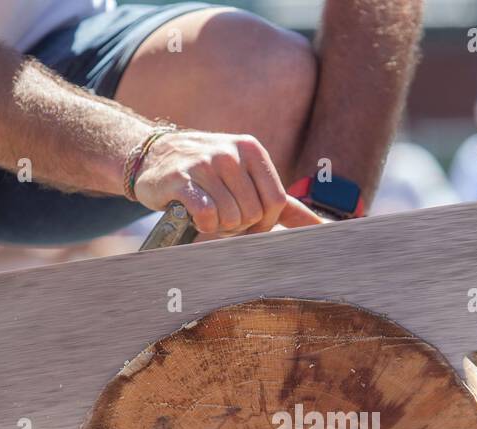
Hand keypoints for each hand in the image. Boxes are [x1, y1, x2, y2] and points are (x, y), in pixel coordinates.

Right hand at [131, 130, 323, 235]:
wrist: (154, 158)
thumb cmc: (208, 174)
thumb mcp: (247, 178)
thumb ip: (285, 205)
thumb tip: (322, 229)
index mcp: (252, 150)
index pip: (276, 203)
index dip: (263, 224)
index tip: (247, 222)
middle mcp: (230, 153)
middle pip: (254, 214)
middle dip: (239, 226)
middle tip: (221, 215)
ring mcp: (205, 164)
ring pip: (230, 219)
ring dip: (218, 226)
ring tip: (206, 211)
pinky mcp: (181, 179)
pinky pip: (206, 217)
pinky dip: (201, 225)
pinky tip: (192, 214)